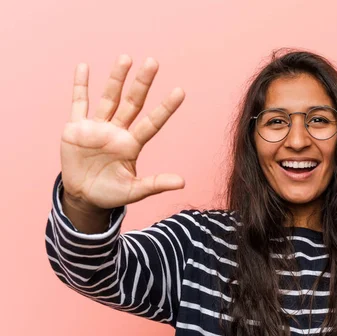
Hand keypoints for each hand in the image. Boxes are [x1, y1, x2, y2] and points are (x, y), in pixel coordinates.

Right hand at [61, 55, 185, 210]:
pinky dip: (80, 86)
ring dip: (116, 79)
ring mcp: (97, 128)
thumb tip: (183, 182)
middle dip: (142, 83)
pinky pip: (79, 103)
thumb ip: (155, 184)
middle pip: (132, 103)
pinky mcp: (76, 128)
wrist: (84, 197)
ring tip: (126, 58)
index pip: (152, 123)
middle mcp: (117, 132)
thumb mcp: (134, 191)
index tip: (180, 91)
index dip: (166, 108)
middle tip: (153, 62)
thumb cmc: (112, 194)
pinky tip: (84, 67)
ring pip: (108, 98)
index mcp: (132, 145)